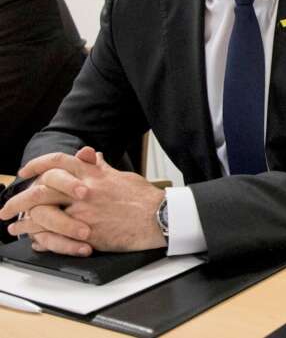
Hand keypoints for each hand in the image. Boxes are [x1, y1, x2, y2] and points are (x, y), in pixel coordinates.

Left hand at [1, 147, 164, 254]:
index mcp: (93, 174)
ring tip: (15, 227)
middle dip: (19, 199)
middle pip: (41, 190)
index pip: (57, 163)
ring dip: (24, 223)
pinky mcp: (86, 233)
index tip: (25, 173)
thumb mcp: (121, 176)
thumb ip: (101, 168)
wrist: (159, 218)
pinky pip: (55, 236)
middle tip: (7, 207)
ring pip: (42, 215)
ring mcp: (83, 213)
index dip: (37, 165)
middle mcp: (84, 191)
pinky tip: (34, 240)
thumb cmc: (144, 198)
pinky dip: (41, 239)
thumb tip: (92, 156)